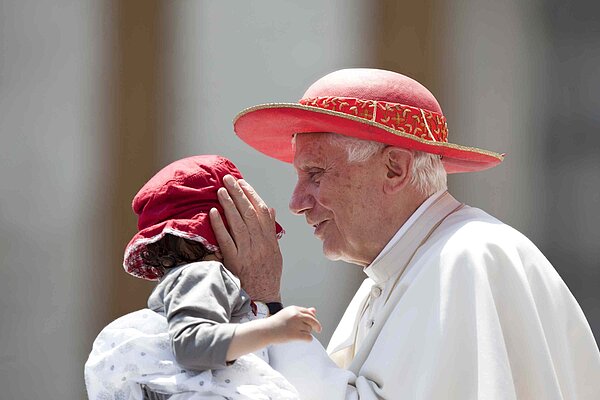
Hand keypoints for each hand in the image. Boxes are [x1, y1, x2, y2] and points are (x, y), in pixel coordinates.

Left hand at [210, 175, 282, 301]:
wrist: (263, 298)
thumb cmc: (268, 275)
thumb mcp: (275, 252)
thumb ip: (271, 231)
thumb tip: (270, 209)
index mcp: (270, 240)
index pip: (261, 211)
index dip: (252, 195)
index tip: (243, 182)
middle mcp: (260, 244)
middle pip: (248, 213)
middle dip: (238, 193)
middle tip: (228, 179)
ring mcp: (247, 252)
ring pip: (238, 223)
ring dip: (228, 204)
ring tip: (220, 190)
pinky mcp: (235, 262)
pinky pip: (226, 240)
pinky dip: (220, 225)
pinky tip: (213, 212)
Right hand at [267, 306, 321, 342]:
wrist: (266, 331)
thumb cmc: (276, 322)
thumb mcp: (288, 314)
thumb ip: (301, 312)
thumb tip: (314, 310)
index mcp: (294, 309)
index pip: (309, 313)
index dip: (313, 318)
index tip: (314, 322)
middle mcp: (296, 315)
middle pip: (313, 320)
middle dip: (317, 325)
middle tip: (318, 330)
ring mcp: (296, 325)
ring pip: (309, 330)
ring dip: (307, 333)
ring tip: (297, 334)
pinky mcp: (295, 334)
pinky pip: (308, 337)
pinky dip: (308, 339)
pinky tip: (304, 339)